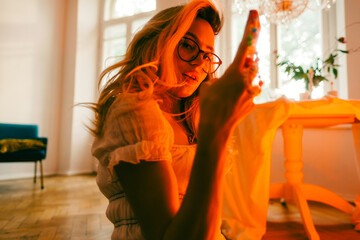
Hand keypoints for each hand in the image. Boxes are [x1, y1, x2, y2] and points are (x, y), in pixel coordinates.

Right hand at [199, 10, 260, 133]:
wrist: (216, 127)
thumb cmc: (208, 105)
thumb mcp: (207, 86)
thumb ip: (218, 78)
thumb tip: (222, 77)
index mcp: (235, 72)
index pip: (244, 46)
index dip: (249, 29)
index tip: (254, 15)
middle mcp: (247, 80)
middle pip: (253, 62)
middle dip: (248, 60)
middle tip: (242, 63)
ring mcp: (252, 93)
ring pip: (255, 77)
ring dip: (248, 77)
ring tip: (235, 86)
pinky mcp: (253, 103)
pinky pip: (252, 93)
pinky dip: (246, 93)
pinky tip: (235, 100)